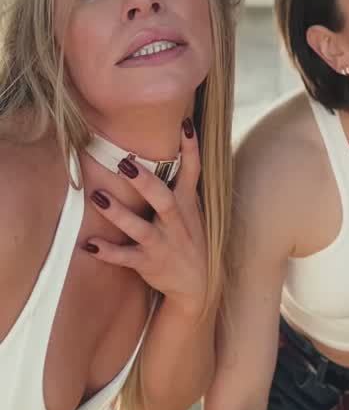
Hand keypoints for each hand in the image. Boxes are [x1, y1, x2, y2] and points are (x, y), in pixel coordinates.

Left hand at [85, 121, 206, 317]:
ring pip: (140, 228)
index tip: (185, 124)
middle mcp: (177, 223)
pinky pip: (125, 258)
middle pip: (163, 199)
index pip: (193, 172)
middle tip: (125, 162)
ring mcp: (162, 244)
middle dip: (145, 182)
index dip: (190, 149)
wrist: (197, 285)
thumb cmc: (189, 238)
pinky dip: (108, 251)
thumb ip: (181, 184)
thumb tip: (170, 148)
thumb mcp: (192, 210)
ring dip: (118, 213)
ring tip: (97, 196)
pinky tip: (89, 244)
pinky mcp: (148, 263)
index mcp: (187, 205)